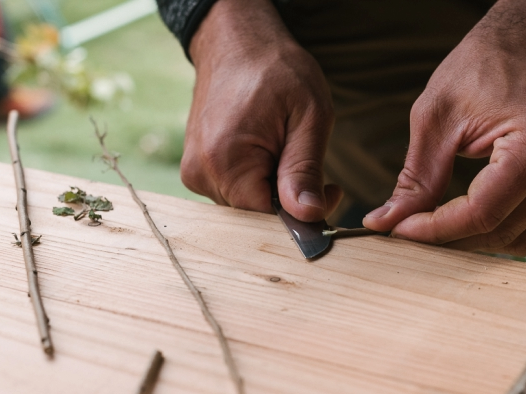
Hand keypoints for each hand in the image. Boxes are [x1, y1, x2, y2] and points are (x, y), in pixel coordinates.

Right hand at [181, 0, 341, 221]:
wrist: (237, 43)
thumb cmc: (277, 70)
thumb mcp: (308, 116)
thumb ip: (305, 170)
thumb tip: (308, 216)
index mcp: (225, 162)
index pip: (268, 217)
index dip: (303, 212)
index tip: (331, 190)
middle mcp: (201, 173)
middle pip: (256, 215)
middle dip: (290, 200)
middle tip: (317, 169)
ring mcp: (194, 172)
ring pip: (247, 205)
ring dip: (274, 189)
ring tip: (288, 150)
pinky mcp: (196, 169)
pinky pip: (234, 191)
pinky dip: (258, 180)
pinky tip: (269, 153)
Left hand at [363, 0, 525, 255]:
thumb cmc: (485, 65)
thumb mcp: (437, 116)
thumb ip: (417, 178)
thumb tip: (386, 223)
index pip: (482, 213)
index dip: (436, 230)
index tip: (400, 231)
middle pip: (504, 231)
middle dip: (453, 238)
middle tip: (414, 226)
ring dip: (483, 241)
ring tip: (447, 221)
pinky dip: (518, 235)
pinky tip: (487, 219)